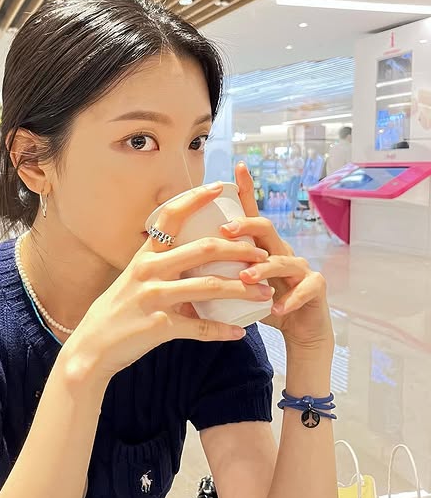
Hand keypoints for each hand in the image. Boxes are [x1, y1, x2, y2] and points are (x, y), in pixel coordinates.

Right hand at [67, 182, 273, 381]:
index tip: (219, 187)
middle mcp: (149, 271)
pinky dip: (222, 330)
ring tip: (265, 292)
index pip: (171, 216)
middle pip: (202, 249)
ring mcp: (155, 298)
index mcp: (144, 256)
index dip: (195, 198)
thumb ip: (161, 268)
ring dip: (242, 289)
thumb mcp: (134, 279)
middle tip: (261, 253)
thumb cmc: (116, 311)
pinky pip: (199, 327)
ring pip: (209, 287)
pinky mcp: (160, 327)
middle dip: (238, 249)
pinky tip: (239, 332)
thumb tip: (191, 260)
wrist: (91, 347)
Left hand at [220, 163, 333, 353]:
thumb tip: (180, 263)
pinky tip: (275, 308)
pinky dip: (289, 299)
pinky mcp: (316, 287)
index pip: (251, 214)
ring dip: (263, 268)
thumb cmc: (263, 304)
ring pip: (283, 259)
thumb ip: (218, 271)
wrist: (300, 330)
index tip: (237, 166)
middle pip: (266, 227)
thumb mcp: (238, 285)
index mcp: (261, 246)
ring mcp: (300, 267)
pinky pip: (304, 288)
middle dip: (246, 225)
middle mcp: (281, 250)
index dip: (246, 189)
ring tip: (245, 277)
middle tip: (225, 231)